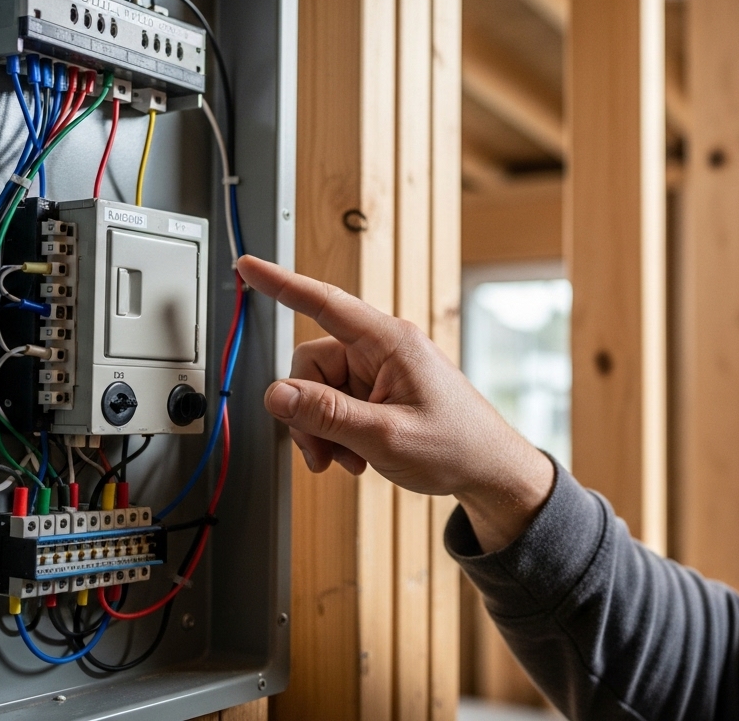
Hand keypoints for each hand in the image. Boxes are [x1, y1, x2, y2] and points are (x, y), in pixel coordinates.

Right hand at [237, 255, 554, 550]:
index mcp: (390, 343)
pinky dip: (336, 434)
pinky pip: (336, 405)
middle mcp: (383, 350)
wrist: (490, 472)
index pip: (325, 303)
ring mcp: (380, 372)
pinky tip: (355, 457)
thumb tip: (277, 394)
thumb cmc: (458, 447)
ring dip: (322, 429)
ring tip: (346, 460)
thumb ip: (328, 415)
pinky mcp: (379, 393)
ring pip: (319, 390)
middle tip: (322, 452)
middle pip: (311, 364)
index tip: (248, 266)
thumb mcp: (386, 437)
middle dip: (307, 411)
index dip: (282, 284)